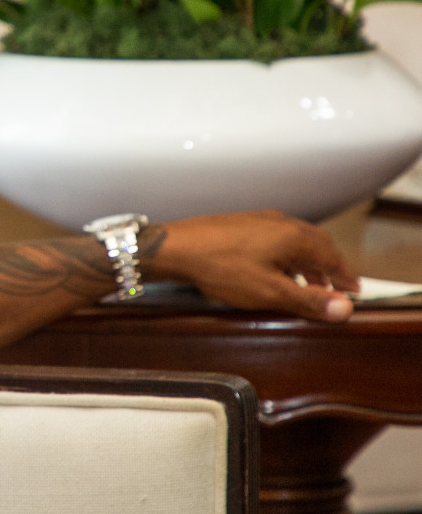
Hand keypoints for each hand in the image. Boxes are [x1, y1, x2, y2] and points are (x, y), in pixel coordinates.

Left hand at [144, 210, 357, 321]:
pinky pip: (276, 239)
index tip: (354, 291)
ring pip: (295, 242)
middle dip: (328, 269)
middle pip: (317, 246)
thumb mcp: (270, 292)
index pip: (333, 257)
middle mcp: (281, 222)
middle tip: (334, 290)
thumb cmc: (221, 268)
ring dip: (306, 264)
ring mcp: (260, 220)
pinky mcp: (242, 224)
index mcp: (295, 236)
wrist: (175, 248)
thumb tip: (345, 309)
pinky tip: (275, 272)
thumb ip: (308, 300)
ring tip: (306, 287)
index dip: (345, 277)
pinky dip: (286, 257)